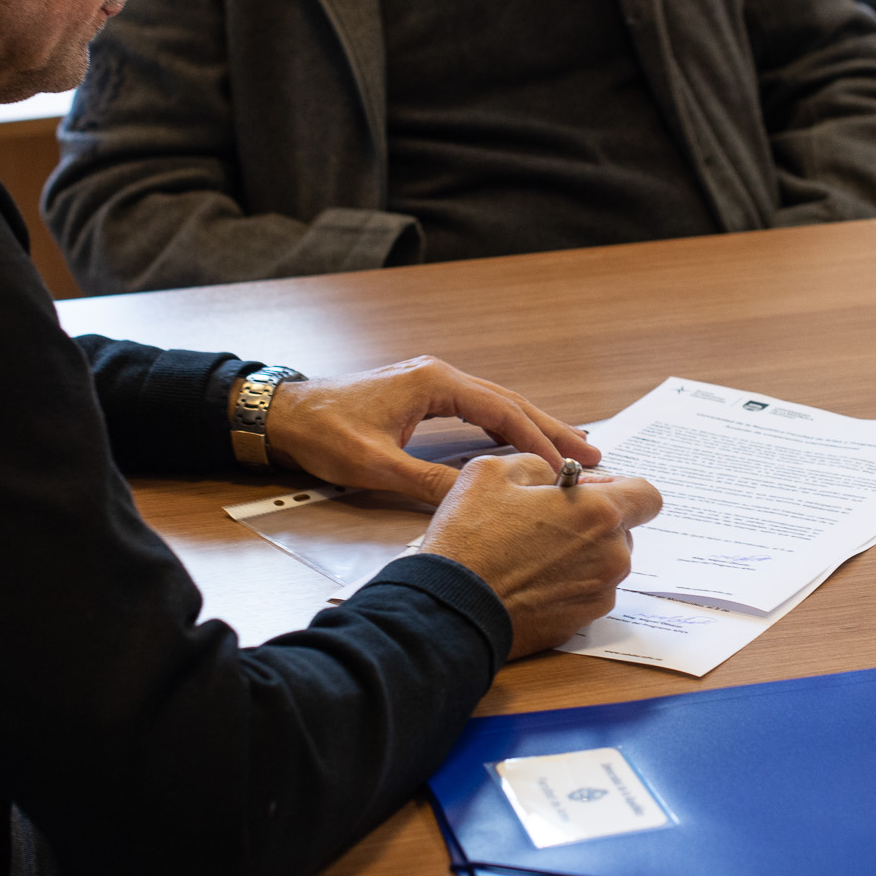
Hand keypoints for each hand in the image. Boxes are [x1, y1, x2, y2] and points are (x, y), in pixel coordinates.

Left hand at [262, 356, 599, 503]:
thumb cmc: (322, 432)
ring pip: (496, 404)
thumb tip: (476, 500)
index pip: (502, 411)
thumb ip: (428, 482)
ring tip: (570, 448)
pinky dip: (505, 427)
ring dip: (532, 427)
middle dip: (551, 428)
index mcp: (435, 383)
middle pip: (509, 402)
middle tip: (593, 451)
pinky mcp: (422, 395)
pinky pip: (477, 410)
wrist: (281, 414)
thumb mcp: (376, 465)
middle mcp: (439, 375)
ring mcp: (431, 383)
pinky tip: (520, 445)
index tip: (569, 464)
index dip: (539, 440)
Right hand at [419, 454, 663, 658]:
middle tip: (545, 519)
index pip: (647, 495)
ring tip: (529, 551)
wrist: (451, 608)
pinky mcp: (578, 623)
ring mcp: (597, 594)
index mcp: (599, 514)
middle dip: (591, 521)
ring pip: (601, 563)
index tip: (591, 490)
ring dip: (577, 553)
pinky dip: (564, 583)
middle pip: (621, 530)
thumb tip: (552, 479)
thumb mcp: (493, 472)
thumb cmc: (471, 539)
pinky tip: (526, 580)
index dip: (621, 487)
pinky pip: (583, 592)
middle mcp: (610, 557)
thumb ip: (538, 465)